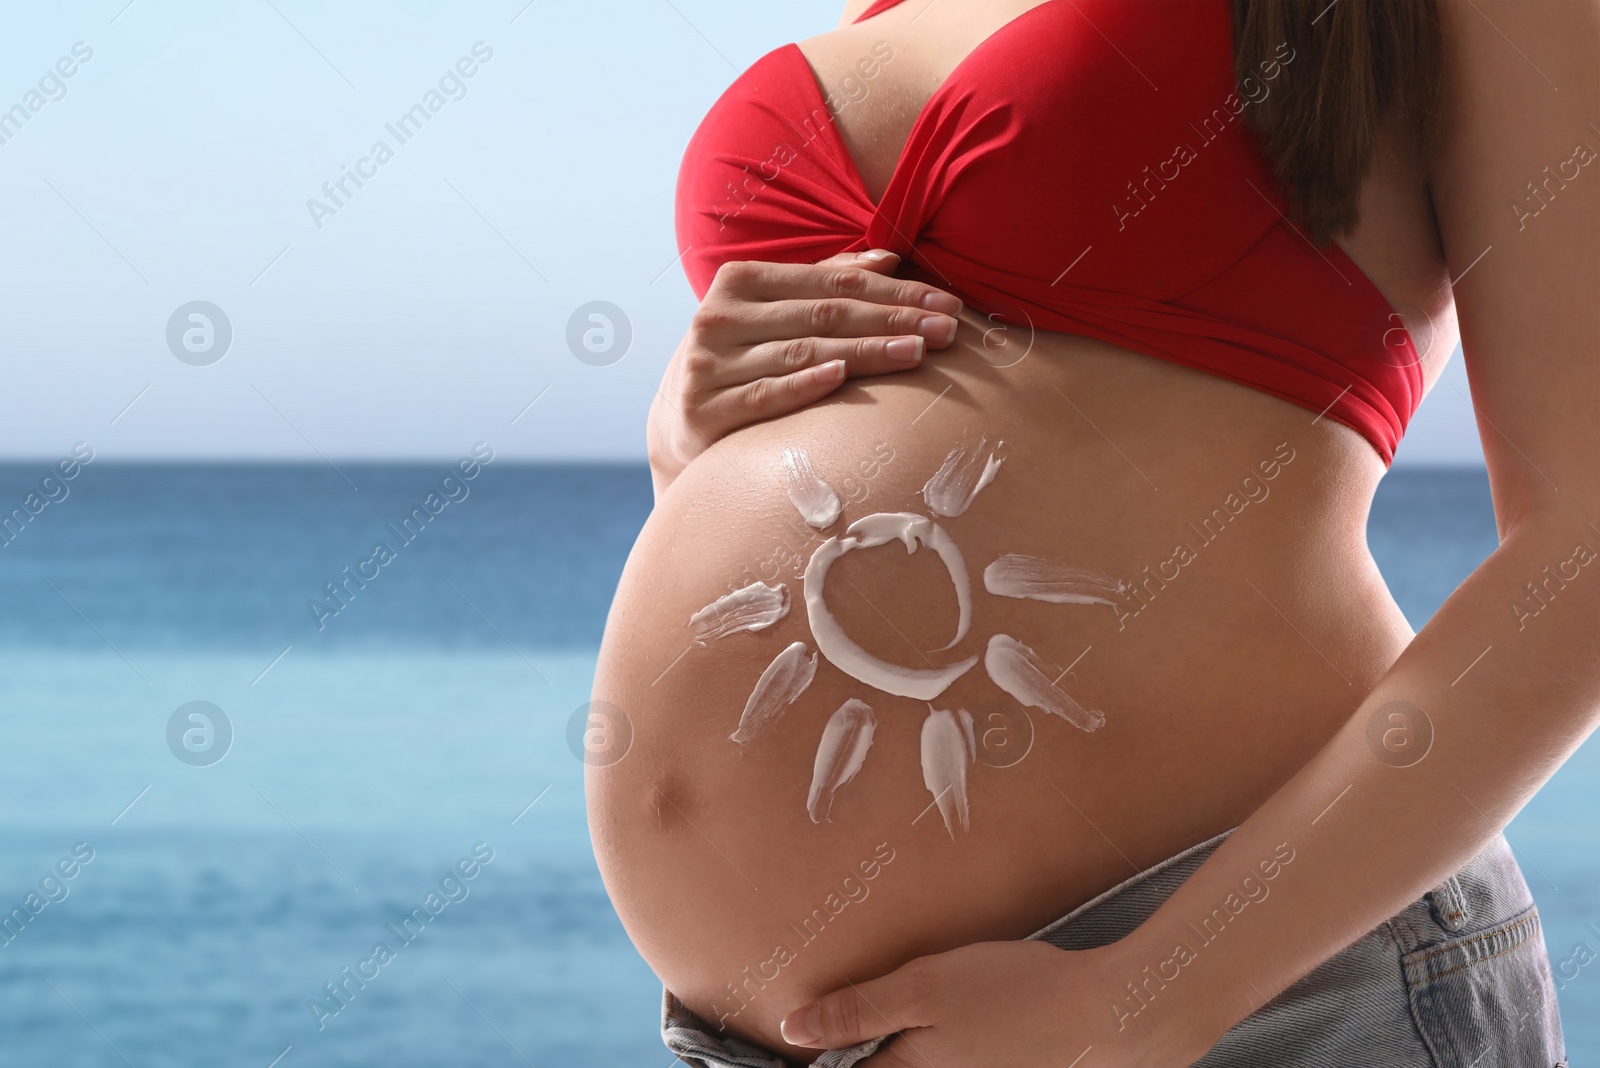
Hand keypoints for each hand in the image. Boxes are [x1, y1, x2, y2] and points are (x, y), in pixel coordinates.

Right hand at [646, 249, 963, 495]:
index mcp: (740, 281)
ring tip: (918, 353)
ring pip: (803, 353)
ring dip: (866, 352)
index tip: (945, 304)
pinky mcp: (705, 410)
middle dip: (892, 321)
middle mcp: (720, 316)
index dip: (893, 291)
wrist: (680, 420)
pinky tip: (842, 377)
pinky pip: (765, 394)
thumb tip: (889, 258)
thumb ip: (824, 283)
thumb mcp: (773, 314)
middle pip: (824, 315)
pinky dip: (805, 384)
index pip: (832, 282)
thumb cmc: (744, 359)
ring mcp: (709, 364)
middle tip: (946, 330)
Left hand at [777, 941, 1214, 1067]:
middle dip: (861, 1044)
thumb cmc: (1015, 994)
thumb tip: (792, 1031)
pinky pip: (950, 1058)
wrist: (1110, 1013)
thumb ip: (858, 1010)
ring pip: (916, 1061)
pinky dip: (934, 1043)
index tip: (803, 1031)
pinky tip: (953, 1016)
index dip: (824, 1050)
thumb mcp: (925, 988)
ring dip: (894, 1043)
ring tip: (899, 1011)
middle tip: (841, 1015)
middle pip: (884, 1063)